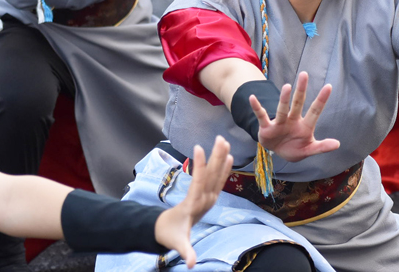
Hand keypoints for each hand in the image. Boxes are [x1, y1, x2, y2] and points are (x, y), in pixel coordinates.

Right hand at [154, 137, 232, 268]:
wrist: (172, 235)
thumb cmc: (171, 235)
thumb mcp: (178, 244)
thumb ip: (186, 251)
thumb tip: (192, 263)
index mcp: (196, 204)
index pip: (200, 181)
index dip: (201, 165)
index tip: (199, 148)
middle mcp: (206, 198)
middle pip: (212, 175)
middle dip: (217, 157)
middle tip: (222, 139)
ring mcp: (208, 197)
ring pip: (216, 174)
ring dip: (220, 158)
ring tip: (225, 142)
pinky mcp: (208, 196)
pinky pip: (217, 179)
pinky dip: (222, 167)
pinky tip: (227, 156)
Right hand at [251, 72, 339, 161]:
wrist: (279, 153)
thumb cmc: (296, 148)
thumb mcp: (309, 149)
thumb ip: (322, 147)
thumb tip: (338, 144)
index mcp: (305, 125)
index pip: (315, 110)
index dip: (322, 100)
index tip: (329, 86)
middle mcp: (293, 120)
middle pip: (298, 103)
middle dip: (301, 90)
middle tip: (304, 74)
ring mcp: (280, 123)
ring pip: (282, 109)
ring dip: (284, 99)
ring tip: (287, 86)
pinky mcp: (266, 128)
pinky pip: (261, 115)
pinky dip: (257, 107)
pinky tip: (252, 98)